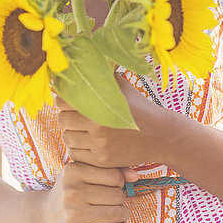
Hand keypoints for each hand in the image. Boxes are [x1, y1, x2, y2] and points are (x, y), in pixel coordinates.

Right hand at [41, 161, 137, 222]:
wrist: (46, 216)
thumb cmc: (71, 190)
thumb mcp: (82, 173)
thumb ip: (108, 169)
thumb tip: (135, 176)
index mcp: (73, 171)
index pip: (114, 176)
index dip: (119, 181)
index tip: (112, 185)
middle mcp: (72, 192)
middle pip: (117, 195)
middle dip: (120, 199)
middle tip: (113, 200)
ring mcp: (75, 214)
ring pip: (118, 214)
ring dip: (122, 214)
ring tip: (114, 211)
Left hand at [56, 74, 173, 167]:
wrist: (161, 134)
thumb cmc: (138, 105)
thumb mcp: (120, 85)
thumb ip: (100, 74)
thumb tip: (81, 61)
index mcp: (99, 105)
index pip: (62, 101)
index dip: (63, 98)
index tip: (70, 97)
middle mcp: (97, 127)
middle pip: (62, 120)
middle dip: (67, 115)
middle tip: (77, 112)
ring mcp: (99, 146)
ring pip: (67, 138)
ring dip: (72, 132)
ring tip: (83, 126)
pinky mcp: (102, 161)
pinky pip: (75, 154)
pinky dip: (79, 147)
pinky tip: (89, 140)